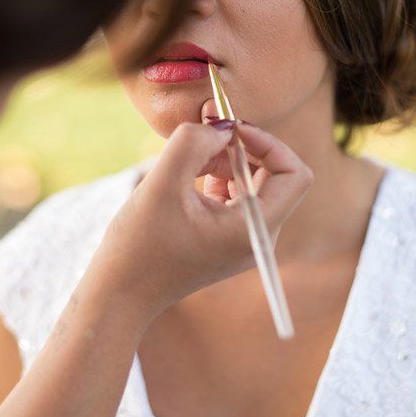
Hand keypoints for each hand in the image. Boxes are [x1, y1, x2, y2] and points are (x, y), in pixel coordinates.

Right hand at [93, 115, 313, 317]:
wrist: (120, 292)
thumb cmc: (139, 246)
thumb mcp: (161, 184)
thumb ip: (192, 143)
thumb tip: (221, 125)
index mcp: (254, 229)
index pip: (295, 174)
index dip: (269, 143)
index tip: (231, 130)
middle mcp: (259, 237)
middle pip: (274, 173)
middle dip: (242, 147)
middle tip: (204, 133)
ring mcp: (245, 239)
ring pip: (252, 180)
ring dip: (224, 159)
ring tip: (185, 162)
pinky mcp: (228, 237)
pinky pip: (235, 193)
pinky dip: (215, 175)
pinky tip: (184, 177)